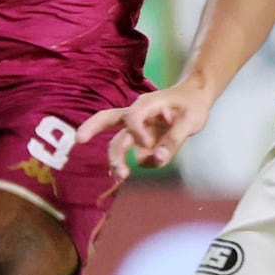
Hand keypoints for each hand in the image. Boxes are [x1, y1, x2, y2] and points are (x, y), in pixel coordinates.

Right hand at [80, 82, 216, 175]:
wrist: (195, 98)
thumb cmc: (192, 104)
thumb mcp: (191, 120)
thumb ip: (174, 139)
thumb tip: (158, 159)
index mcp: (146, 105)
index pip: (132, 116)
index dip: (136, 131)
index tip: (147, 143)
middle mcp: (136, 116)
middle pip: (107, 120)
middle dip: (93, 129)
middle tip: (79, 140)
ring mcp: (137, 129)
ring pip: (117, 142)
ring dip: (115, 159)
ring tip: (120, 176)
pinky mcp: (141, 141)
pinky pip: (137, 155)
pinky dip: (143, 161)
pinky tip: (156, 160)